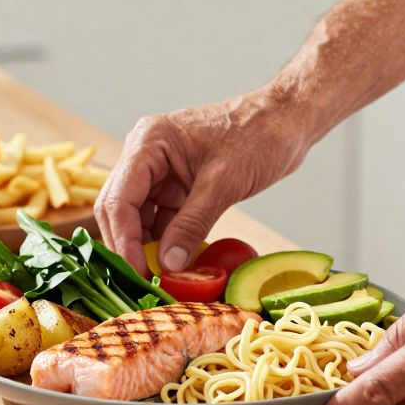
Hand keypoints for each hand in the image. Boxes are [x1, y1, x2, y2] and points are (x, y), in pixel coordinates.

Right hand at [95, 86, 312, 274]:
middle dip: (128, 247)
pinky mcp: (177, 186)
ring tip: (158, 280)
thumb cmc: (258, 135)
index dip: (124, 240)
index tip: (136, 274)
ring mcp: (160, 172)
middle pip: (119, 209)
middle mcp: (145, 155)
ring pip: (137, 218)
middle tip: (142, 283)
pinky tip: (173, 266)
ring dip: (145, 248)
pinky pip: (160, 220)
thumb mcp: (224, 183)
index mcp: (148, 143)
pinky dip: (164, 243)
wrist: (286, 121)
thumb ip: (192, 225)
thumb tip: (167, 266)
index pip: (119, 199)